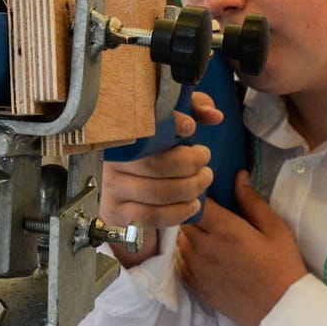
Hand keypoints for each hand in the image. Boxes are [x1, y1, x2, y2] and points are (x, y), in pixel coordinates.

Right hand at [99, 92, 222, 265]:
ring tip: (203, 179)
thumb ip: (193, 109)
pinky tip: (192, 204)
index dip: (169, 124)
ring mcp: (112, 187)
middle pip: (156, 165)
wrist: (125, 189)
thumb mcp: (172, 122)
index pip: (143, 124)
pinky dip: (178, 212)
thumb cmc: (154, 150)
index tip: (190, 128)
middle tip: (204, 160)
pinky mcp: (116, 212)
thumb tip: (214, 116)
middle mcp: (113, 160)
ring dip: (190, 188)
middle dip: (191, 164)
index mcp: (122, 133)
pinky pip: (151, 216)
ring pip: (158, 193)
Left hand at [177, 172, 305, 325]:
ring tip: (204, 230)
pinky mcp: (194, 284)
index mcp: (225, 230)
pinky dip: (185, 252)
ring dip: (187, 232)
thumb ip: (252, 201)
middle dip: (190, 211)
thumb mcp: (275, 229)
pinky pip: (179, 260)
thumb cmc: (282, 266)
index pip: (194, 202)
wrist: (280, 310)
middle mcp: (204, 248)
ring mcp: (196, 268)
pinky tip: (202, 251)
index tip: (204, 189)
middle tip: (204, 208)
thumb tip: (238, 175)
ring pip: (178, 240)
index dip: (196, 193)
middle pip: (182, 219)